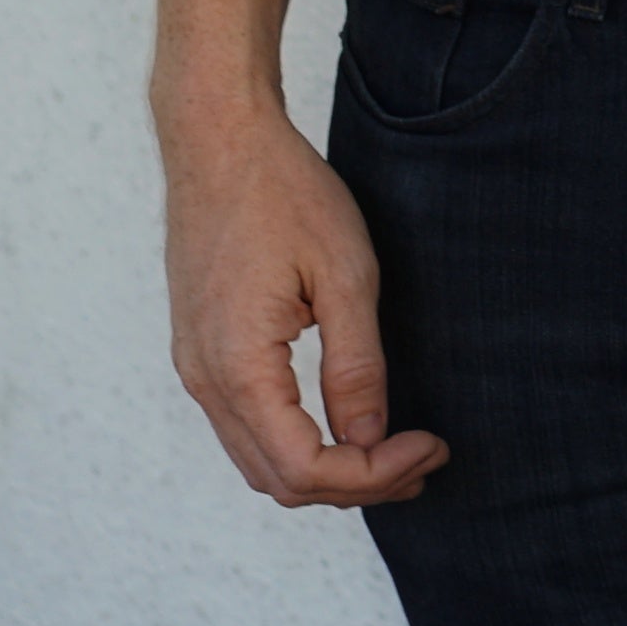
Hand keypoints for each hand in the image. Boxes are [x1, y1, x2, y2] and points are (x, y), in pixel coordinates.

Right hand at [160, 100, 446, 506]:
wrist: (218, 142)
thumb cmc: (283, 194)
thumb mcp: (344, 274)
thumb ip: (356, 366)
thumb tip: (370, 440)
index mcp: (237, 367)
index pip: (305, 468)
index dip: (374, 474)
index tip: (429, 444)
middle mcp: (205, 380)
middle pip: (280, 479)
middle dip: (359, 483)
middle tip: (425, 457)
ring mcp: (197, 368)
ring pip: (259, 461)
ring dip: (329, 470)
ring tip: (398, 451)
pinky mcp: (202, 352)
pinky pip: (246, 427)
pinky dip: (298, 443)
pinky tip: (349, 424)